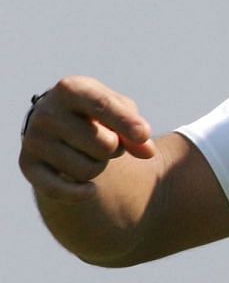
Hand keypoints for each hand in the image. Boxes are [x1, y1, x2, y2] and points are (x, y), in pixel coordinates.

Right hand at [18, 77, 156, 203]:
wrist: (58, 123)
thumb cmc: (98, 114)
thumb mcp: (121, 111)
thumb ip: (137, 129)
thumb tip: (147, 151)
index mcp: (71, 89)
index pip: (103, 106)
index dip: (126, 122)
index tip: (144, 134)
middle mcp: (47, 112)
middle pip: (104, 145)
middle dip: (115, 148)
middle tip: (105, 139)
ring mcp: (34, 139)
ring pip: (88, 170)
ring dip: (99, 166)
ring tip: (89, 151)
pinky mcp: (27, 165)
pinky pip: (59, 190)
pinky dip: (80, 193)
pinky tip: (91, 190)